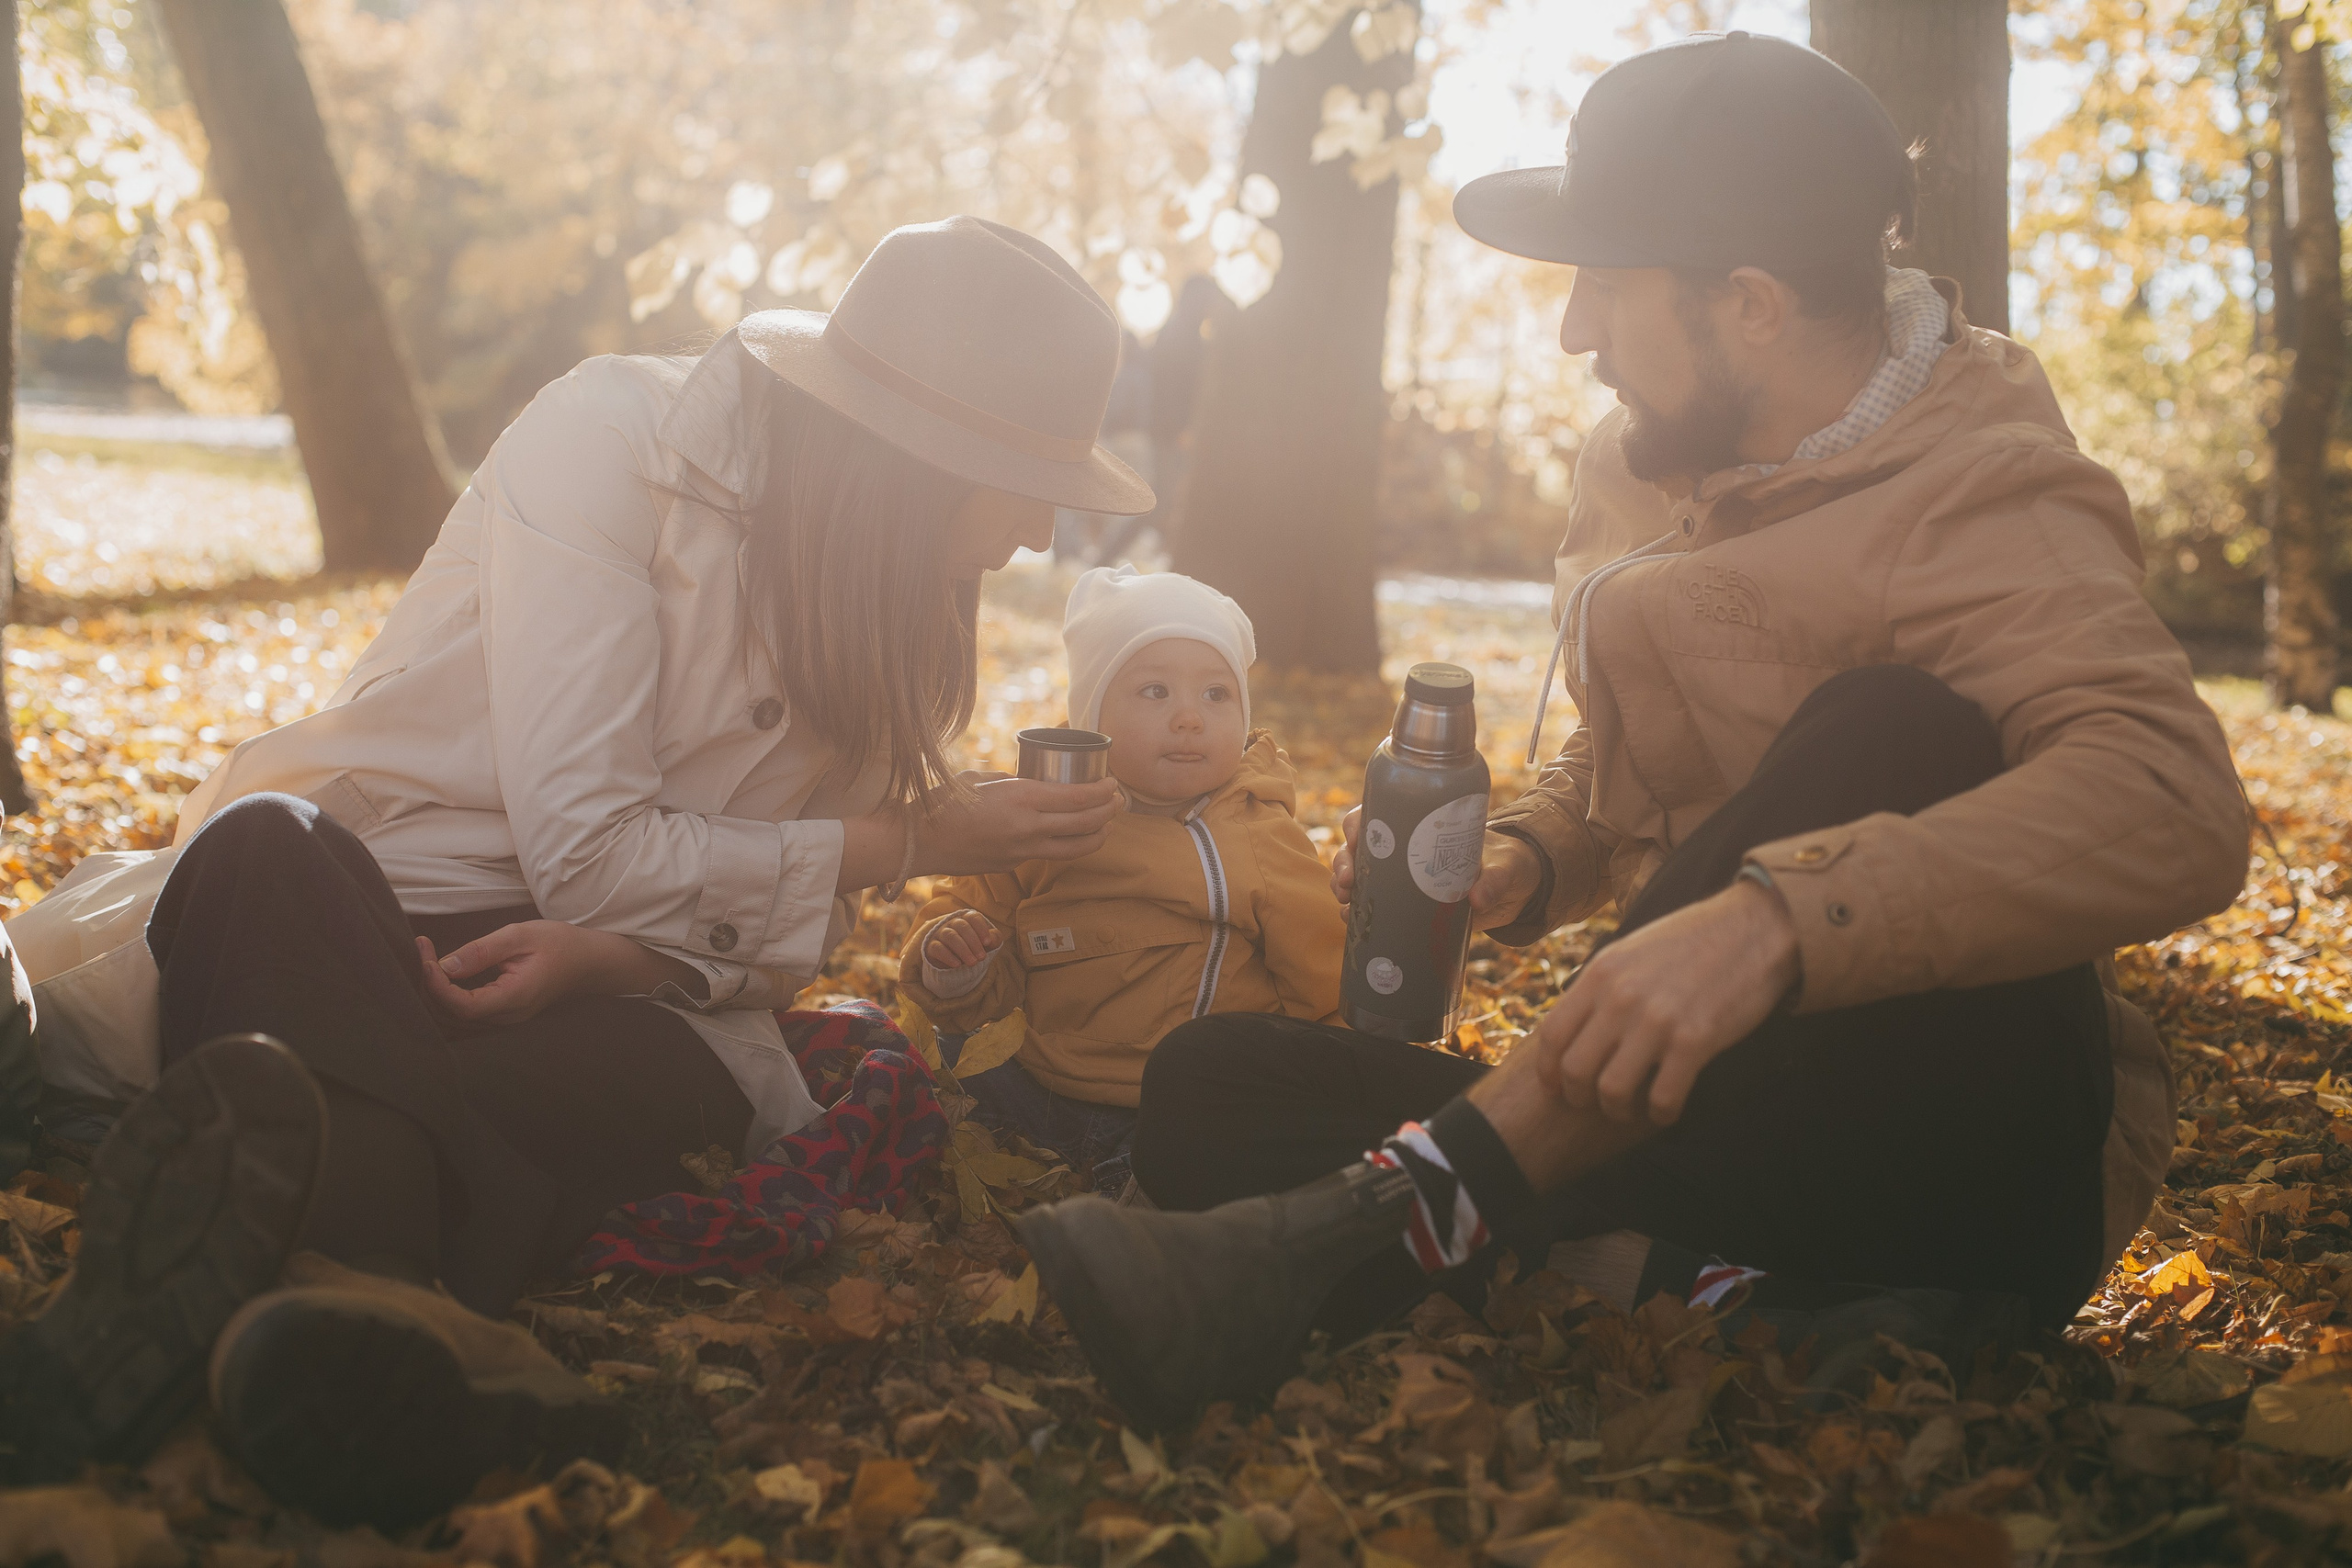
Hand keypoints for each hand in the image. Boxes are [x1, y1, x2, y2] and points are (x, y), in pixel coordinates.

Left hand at [417, 920, 649, 1026]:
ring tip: (427, 959)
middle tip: (422, 950)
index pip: (461, 1004)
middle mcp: (507, 1017)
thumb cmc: (559, 944)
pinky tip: (441, 974)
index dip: (435, 984)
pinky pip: (465, 1014)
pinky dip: (446, 997)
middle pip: (452, 1016)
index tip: (426, 953)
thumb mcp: (520, 936)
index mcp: (515, 997)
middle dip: (429, 986)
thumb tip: (445, 965)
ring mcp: (505, 1020)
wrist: (587, 962)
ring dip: (434, 993)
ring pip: (455, 1019)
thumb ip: (482, 951)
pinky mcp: (501, 1015)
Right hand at [917, 771, 1119, 874]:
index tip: (1113, 783)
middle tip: (1119, 801)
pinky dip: (1066, 845)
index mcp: (1021, 798)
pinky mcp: (1012, 865)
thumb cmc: (942, 801)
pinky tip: (1070, 836)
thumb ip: (1011, 782)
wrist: (917, 840)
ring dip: (1097, 836)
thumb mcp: (981, 779)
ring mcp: (1021, 851)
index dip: (1103, 791)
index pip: (1079, 798)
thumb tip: (1031, 785)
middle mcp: (1027, 827)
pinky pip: (1049, 855)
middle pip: (1086, 824)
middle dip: (1109, 812)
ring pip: (1075, 849)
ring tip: (1106, 825)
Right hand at [924, 910, 1000, 968]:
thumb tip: (992, 939)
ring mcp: (940, 934)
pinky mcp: (932, 947)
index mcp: (966, 919)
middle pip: (962, 926)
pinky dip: (948, 956)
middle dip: (974, 942)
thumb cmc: (973, 946)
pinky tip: (957, 965)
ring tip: (973, 963)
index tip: (988, 942)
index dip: (981, 929)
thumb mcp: (986, 943)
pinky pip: (938, 948)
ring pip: (950, 936)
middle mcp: (952, 923)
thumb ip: (994, 939)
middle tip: (982, 957)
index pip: (973, 917)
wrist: (953, 958)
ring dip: (963, 949)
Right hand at [1331, 808, 1542, 930]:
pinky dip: (1357, 914)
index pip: (1380, 815)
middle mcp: (1406, 851)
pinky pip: (1372, 907)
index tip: (1356, 841)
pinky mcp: (1407, 907)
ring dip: (1344, 889)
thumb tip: (1477, 899)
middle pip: (1360, 847)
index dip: (1359, 825)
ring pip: (1360, 877)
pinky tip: (1351, 924)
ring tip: (1346, 907)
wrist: (1516, 890)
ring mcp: (1403, 879)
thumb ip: (1494, 880)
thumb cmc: (1508, 863)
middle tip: (1348, 883)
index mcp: (1423, 827)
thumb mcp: (1505, 867)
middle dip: (1344, 862)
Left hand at [1528, 879, 1798, 1125]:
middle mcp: (1621, 997)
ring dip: (1617, 1110)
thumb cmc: (1691, 942)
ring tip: (1629, 1109)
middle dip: (1579, 1096)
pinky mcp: (1695, 1040)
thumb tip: (1573, 1023)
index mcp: (1601, 974)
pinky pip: (1662, 1097)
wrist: (1753, 928)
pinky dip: (1660, 1114)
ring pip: (1612, 1091)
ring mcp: (1657, 1020)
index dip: (1547, 1071)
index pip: (1552, 1035)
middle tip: (1594, 1102)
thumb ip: (1599, 985)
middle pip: (1575, 1069)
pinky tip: (1666, 1109)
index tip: (1556, 1087)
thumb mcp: (1630, 951)